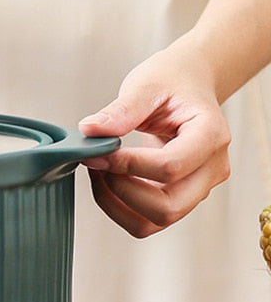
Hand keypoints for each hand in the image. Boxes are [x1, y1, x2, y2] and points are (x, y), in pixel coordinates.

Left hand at [78, 44, 230, 237]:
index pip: (170, 167)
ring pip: (155, 221)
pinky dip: (119, 207)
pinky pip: (147, 220)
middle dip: (122, 190)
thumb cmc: (172, 80)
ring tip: (99, 171)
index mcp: (211, 135)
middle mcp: (211, 169)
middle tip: (97, 162)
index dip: (128, 165)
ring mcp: (197, 187)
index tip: (98, 151)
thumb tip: (90, 130)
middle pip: (168, 207)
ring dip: (117, 203)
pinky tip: (106, 179)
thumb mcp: (146, 85)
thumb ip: (121, 110)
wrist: (188, 82)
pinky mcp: (180, 196)